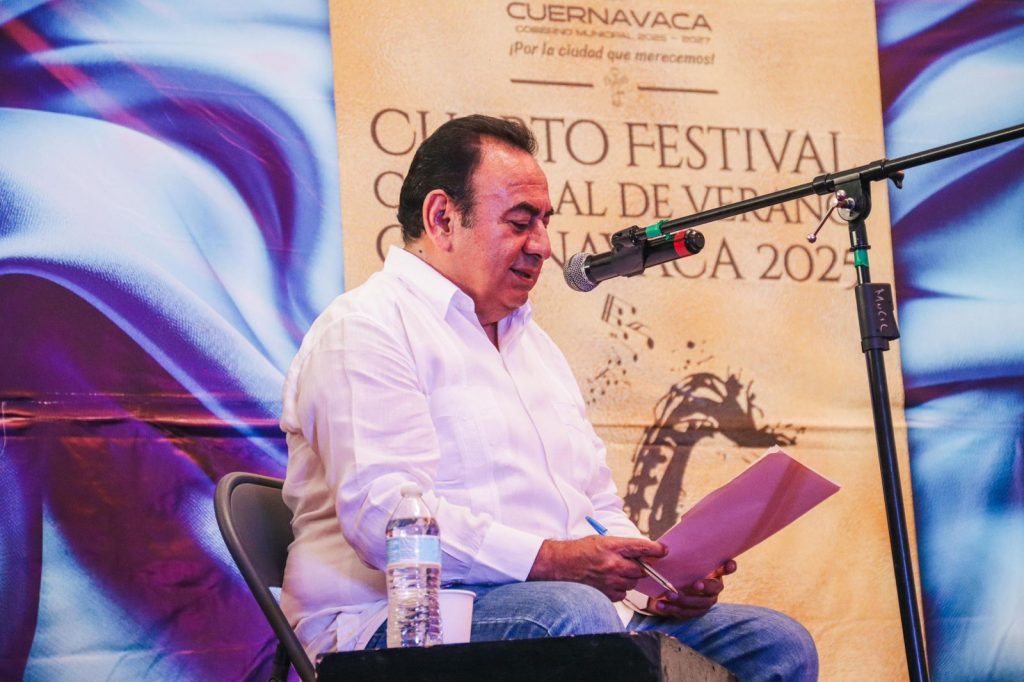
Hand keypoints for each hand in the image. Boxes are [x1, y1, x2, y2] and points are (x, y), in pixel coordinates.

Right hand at [528, 536, 666, 600]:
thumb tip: (641, 552)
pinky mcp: (606, 594)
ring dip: (627, 580)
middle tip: (627, 564)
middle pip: (641, 570)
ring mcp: (610, 581)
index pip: (642, 547)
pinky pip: (622, 595)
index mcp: (613, 546)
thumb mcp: (601, 541)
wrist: (558, 565)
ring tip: (612, 573)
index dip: (656, 549)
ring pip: (632, 583)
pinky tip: (607, 583)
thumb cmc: (579, 551)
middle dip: (638, 568)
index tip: (663, 551)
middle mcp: (613, 563)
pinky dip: (619, 590)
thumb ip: (622, 547)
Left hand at [647, 559, 736, 619]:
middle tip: (695, 584)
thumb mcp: (682, 561)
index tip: (728, 564)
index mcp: (714, 571)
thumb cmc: (680, 569)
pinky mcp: (695, 612)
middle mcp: (714, 587)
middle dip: (706, 586)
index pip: (727, 568)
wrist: (670, 587)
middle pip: (715, 588)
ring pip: (700, 603)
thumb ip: (681, 555)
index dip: (730, 567)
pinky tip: (660, 605)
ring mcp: (706, 601)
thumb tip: (663, 547)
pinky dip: (672, 609)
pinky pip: (686, 613)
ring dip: (684, 600)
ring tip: (668, 595)